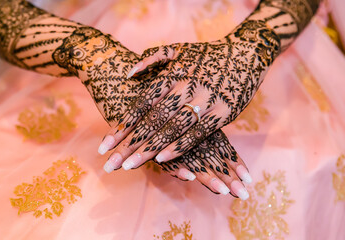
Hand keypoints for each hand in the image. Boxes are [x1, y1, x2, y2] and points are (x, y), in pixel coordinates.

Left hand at [56, 27, 250, 197]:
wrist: (247, 53)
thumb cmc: (207, 54)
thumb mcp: (178, 48)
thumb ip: (151, 58)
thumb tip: (129, 74)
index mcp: (172, 74)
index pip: (141, 104)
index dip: (123, 125)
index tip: (105, 144)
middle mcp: (185, 88)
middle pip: (152, 120)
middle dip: (130, 143)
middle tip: (111, 162)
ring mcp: (204, 101)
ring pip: (172, 129)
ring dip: (150, 149)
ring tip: (130, 165)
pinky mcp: (223, 113)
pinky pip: (197, 134)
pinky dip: (179, 147)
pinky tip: (162, 159)